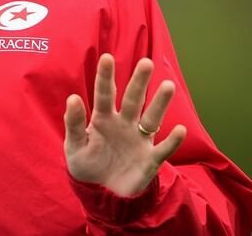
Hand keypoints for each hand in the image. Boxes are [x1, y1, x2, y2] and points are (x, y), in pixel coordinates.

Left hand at [63, 53, 186, 196]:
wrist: (101, 192)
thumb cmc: (86, 164)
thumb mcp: (74, 145)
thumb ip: (73, 123)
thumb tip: (72, 97)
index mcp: (103, 119)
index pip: (105, 95)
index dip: (105, 77)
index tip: (107, 58)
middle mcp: (124, 124)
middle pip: (133, 100)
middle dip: (139, 82)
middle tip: (146, 62)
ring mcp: (139, 140)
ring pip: (152, 118)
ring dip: (160, 104)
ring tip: (168, 86)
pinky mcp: (150, 159)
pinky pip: (164, 149)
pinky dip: (172, 141)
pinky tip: (179, 129)